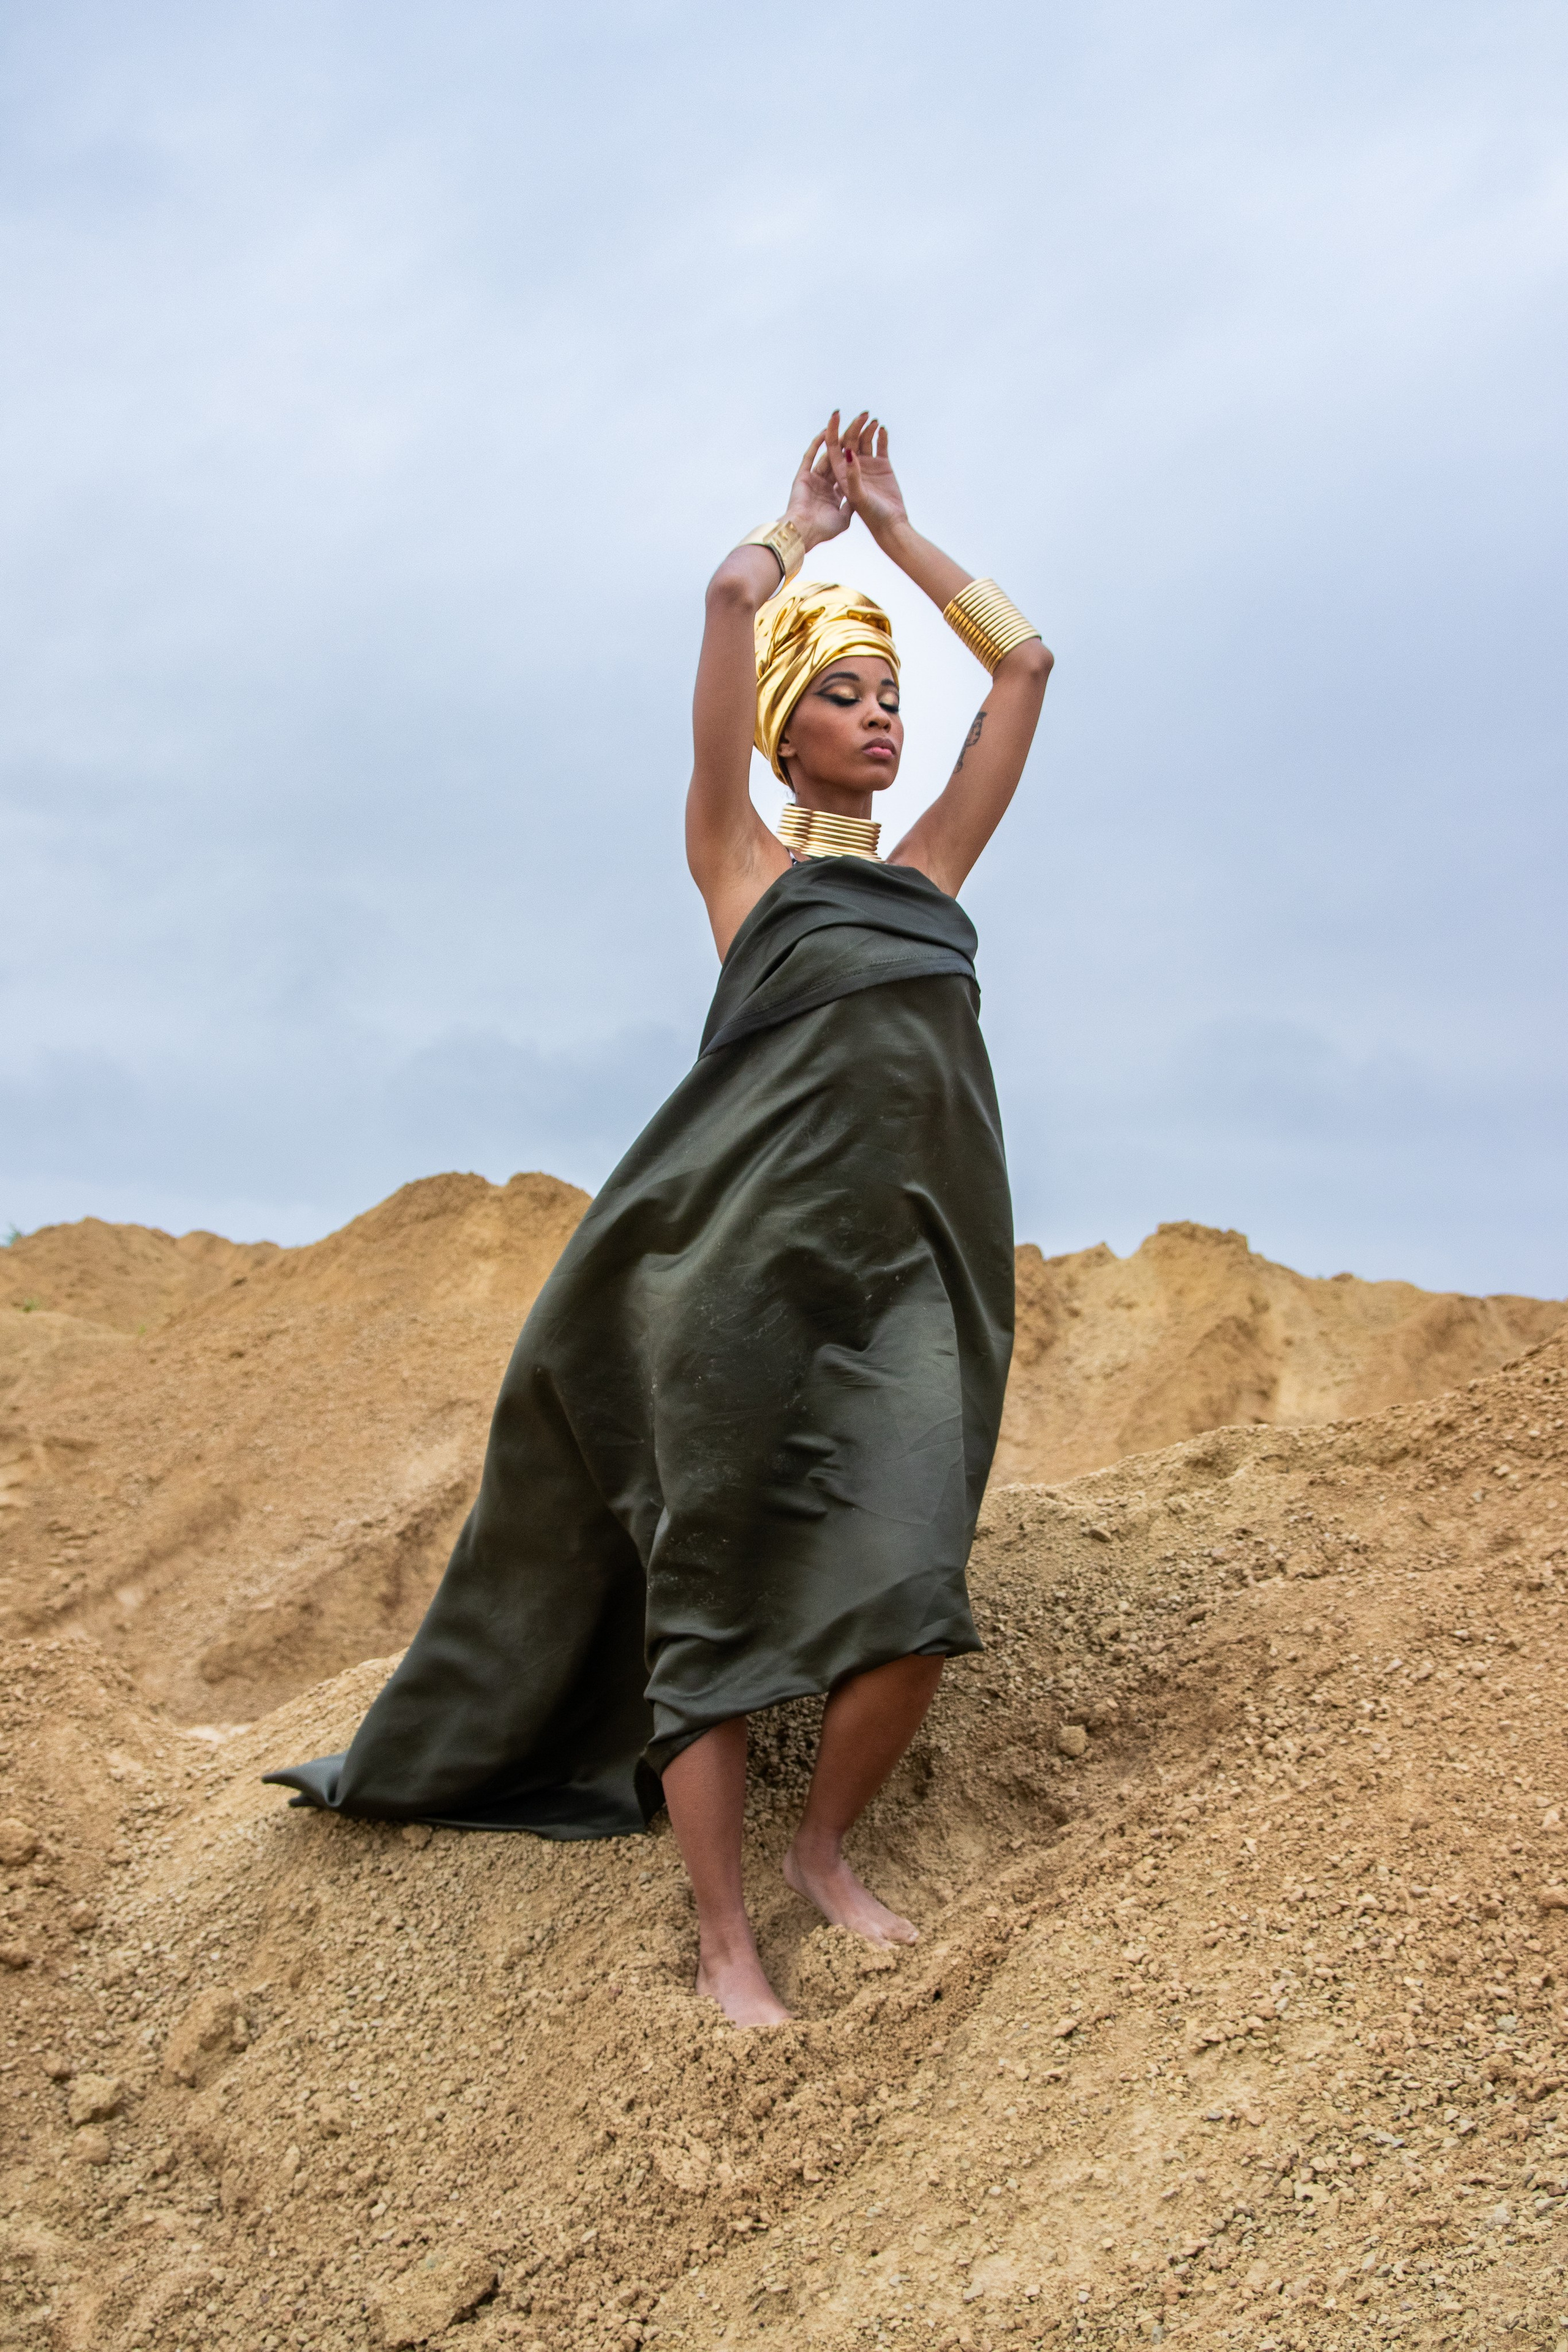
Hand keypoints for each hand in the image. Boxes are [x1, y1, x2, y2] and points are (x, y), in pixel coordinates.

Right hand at [783, 425, 852, 551]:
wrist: (804, 534)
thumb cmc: (823, 530)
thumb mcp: (844, 518)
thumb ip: (850, 505)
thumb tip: (857, 496)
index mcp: (836, 493)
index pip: (848, 471)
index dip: (857, 457)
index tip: (866, 442)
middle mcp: (825, 484)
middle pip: (839, 458)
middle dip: (849, 441)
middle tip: (858, 425)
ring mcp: (813, 479)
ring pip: (827, 454)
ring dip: (835, 438)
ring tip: (845, 423)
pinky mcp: (803, 476)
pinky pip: (810, 456)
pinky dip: (817, 443)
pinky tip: (827, 430)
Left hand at [826, 411, 909, 542]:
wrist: (890, 525)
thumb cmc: (870, 515)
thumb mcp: (857, 495)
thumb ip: (853, 475)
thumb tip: (849, 452)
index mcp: (841, 473)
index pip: (833, 446)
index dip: (833, 429)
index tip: (837, 413)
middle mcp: (853, 467)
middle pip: (850, 440)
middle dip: (855, 426)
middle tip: (863, 414)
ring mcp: (868, 466)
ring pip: (865, 441)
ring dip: (868, 429)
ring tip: (873, 421)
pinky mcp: (882, 466)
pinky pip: (880, 447)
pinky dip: (881, 437)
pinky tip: (882, 429)